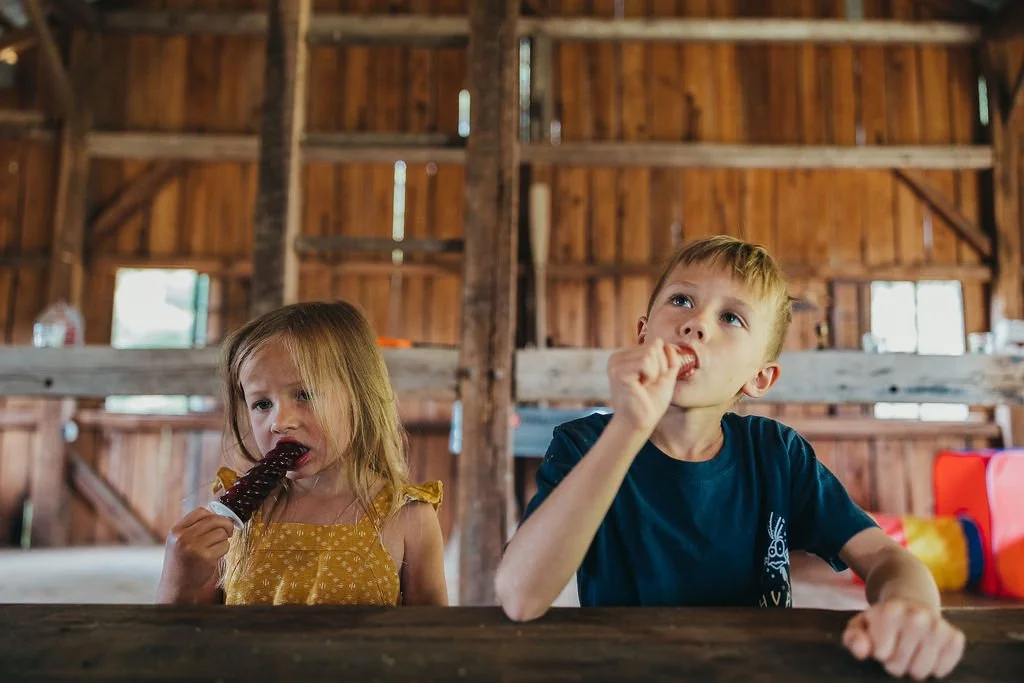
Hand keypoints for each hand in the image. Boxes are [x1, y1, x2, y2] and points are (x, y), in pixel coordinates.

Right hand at [161, 507, 234, 590]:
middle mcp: (183, 537)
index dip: (213, 515)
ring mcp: (194, 547)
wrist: (177, 587)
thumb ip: (194, 528)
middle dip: (226, 524)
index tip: (218, 522)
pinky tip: (214, 557)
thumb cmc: (182, 562)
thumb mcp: (179, 541)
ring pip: (221, 533)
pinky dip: (224, 550)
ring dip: (223, 540)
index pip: (200, 511)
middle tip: (229, 531)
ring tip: (214, 549)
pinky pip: (225, 545)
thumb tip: (221, 516)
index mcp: (176, 531)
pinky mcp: (206, 557)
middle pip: (214, 519)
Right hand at [607, 338, 682, 433]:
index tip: (652, 381)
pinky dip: (650, 375)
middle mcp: (618, 357)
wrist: (640, 423)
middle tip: (648, 385)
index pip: (655, 344)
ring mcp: (616, 363)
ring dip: (655, 373)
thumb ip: (669, 360)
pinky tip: (641, 386)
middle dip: (660, 368)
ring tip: (644, 386)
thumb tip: (668, 345)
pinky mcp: (619, 372)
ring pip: (650, 353)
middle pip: (654, 346)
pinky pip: (645, 362)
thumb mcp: (665, 377)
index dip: (662, 363)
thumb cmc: (651, 402)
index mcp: (626, 357)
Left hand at [842, 599, 965, 679]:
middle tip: (895, 648)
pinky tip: (926, 654)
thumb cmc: (881, 621)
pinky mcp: (956, 637)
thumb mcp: (860, 625)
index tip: (881, 642)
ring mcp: (939, 625)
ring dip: (913, 667)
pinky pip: (944, 668)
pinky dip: (934, 668)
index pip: (882, 653)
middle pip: (900, 666)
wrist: (912, 604)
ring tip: (909, 652)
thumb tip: (863, 650)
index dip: (879, 653)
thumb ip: (854, 638)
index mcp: (891, 610)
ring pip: (922, 671)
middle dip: (894, 663)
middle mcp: (918, 615)